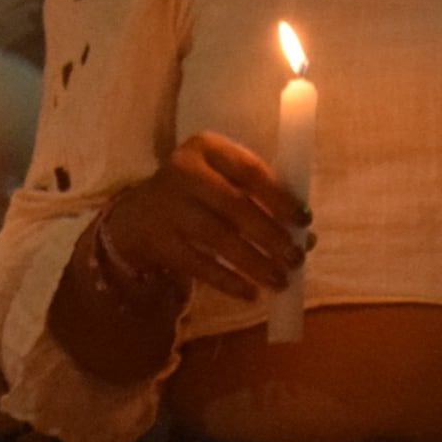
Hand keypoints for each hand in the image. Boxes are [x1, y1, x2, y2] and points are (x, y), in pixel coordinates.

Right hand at [89, 134, 306, 305]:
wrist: (136, 216)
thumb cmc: (196, 196)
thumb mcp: (221, 180)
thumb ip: (259, 198)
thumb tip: (305, 236)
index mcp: (206, 148)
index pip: (250, 170)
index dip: (280, 197)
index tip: (305, 220)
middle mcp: (184, 172)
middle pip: (235, 206)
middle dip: (270, 235)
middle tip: (297, 258)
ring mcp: (168, 208)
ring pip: (219, 237)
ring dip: (254, 262)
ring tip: (280, 280)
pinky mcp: (160, 242)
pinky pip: (199, 265)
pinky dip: (228, 281)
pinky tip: (250, 293)